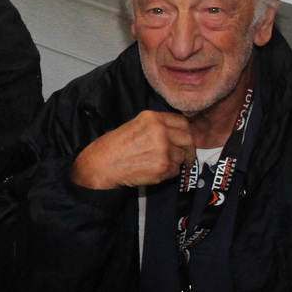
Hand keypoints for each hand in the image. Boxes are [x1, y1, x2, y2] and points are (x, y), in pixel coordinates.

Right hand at [70, 110, 194, 188]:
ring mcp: (163, 148)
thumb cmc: (114, 147)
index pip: (181, 122)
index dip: (186, 132)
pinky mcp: (163, 166)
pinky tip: (154, 171)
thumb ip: (156, 127)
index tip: (186, 140)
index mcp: (152, 118)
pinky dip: (169, 173)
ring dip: (175, 162)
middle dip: (189, 150)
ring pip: (182, 156)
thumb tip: (177, 135)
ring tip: (159, 165)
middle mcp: (160, 130)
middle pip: (187, 139)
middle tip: (186, 158)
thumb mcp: (135, 126)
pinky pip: (175, 170)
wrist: (102, 165)